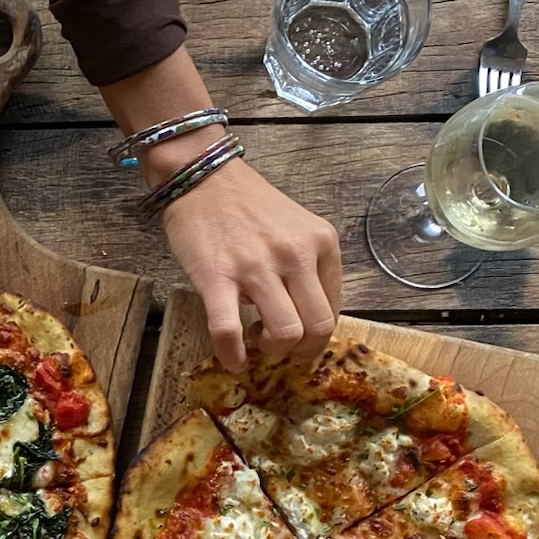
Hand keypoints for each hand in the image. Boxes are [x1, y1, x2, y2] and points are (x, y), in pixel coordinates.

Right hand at [158, 152, 342, 373]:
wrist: (203, 177)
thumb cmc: (249, 206)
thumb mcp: (296, 229)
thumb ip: (308, 267)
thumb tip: (304, 319)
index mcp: (321, 243)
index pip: (335, 308)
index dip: (317, 334)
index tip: (300, 339)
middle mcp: (295, 254)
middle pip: (318, 327)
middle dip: (302, 351)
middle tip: (282, 349)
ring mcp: (256, 267)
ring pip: (285, 334)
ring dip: (272, 351)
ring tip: (256, 342)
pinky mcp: (216, 277)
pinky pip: (228, 330)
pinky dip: (233, 355)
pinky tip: (233, 361)